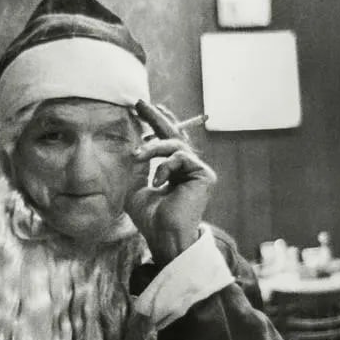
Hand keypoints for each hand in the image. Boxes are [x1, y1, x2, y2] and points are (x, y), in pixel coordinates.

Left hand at [127, 100, 216, 264]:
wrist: (164, 236)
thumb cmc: (150, 218)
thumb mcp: (135, 187)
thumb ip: (138, 166)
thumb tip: (135, 144)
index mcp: (174, 172)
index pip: (167, 143)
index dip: (157, 124)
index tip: (142, 109)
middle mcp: (188, 170)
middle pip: (175, 135)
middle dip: (157, 118)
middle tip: (140, 103)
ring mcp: (198, 172)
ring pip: (175, 144)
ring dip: (153, 148)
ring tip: (138, 156)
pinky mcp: (204, 175)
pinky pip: (181, 157)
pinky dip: (165, 166)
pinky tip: (158, 181)